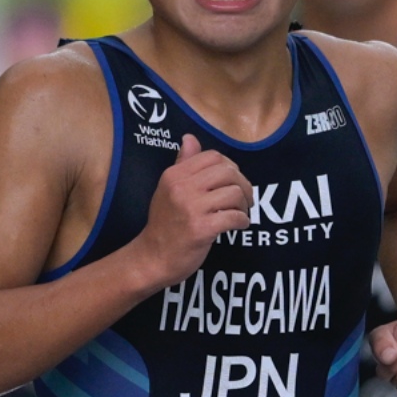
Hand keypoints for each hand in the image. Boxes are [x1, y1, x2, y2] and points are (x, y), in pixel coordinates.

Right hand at [132, 134, 249, 285]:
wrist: (152, 258)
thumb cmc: (163, 225)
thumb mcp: (168, 189)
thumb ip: (183, 164)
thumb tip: (190, 138)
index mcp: (174, 175)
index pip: (213, 157)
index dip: (230, 166)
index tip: (233, 181)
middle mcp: (182, 187)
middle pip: (228, 172)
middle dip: (243, 185)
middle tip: (245, 199)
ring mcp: (191, 208)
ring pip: (234, 193)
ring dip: (244, 205)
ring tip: (240, 213)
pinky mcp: (201, 229)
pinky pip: (234, 217)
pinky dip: (242, 221)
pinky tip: (238, 225)